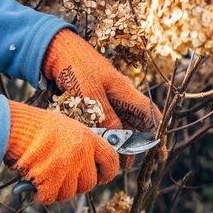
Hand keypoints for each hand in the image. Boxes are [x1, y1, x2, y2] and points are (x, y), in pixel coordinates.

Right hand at [4, 100, 118, 202]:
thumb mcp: (65, 127)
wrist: (13, 125)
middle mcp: (81, 153)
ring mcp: (66, 166)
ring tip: (44, 178)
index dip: (107, 173)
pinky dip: (41, 195)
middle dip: (75, 185)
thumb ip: (79, 145)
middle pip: (89, 183)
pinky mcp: (49, 179)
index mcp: (88, 138)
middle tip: (61, 179)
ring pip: (69, 193)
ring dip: (56, 190)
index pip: (111, 161)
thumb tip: (86, 166)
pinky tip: (34, 187)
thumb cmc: (35, 126)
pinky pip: (50, 197)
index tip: (101, 177)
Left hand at [42, 29, 165, 163]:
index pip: (149, 113)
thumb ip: (105, 115)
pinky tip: (102, 145)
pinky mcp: (93, 99)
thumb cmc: (74, 65)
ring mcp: (107, 97)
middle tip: (131, 163)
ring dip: (120, 140)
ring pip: (120, 123)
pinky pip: (104, 120)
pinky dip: (105, 133)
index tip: (158, 151)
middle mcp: (119, 95)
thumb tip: (117, 137)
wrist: (54, 49)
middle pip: (136, 122)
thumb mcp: (90, 92)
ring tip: (116, 159)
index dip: (157, 132)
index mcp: (124, 90)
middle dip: (136, 143)